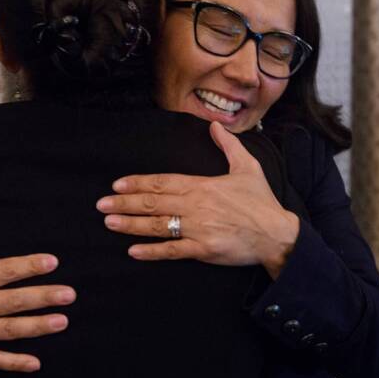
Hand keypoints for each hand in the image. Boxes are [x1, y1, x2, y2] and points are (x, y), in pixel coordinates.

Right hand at [0, 209, 75, 371]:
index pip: (1, 271)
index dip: (27, 266)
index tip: (52, 262)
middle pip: (11, 301)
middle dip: (42, 297)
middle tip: (69, 294)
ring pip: (7, 330)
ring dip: (37, 326)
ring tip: (62, 321)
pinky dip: (14, 363)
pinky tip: (36, 363)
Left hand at [97, 121, 298, 278]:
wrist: (277, 234)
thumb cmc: (261, 202)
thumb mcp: (247, 167)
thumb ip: (228, 146)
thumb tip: (215, 126)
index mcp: (202, 185)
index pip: (163, 182)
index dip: (138, 182)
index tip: (118, 184)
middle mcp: (196, 206)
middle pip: (153, 202)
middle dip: (125, 202)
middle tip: (102, 204)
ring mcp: (198, 228)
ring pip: (157, 225)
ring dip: (131, 224)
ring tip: (109, 222)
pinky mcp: (203, 250)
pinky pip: (172, 250)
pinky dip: (151, 251)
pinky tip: (133, 251)